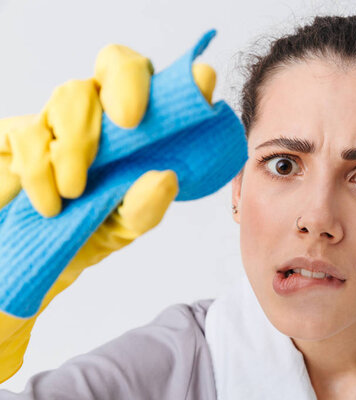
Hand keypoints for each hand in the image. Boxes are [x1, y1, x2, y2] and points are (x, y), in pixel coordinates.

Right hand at [0, 44, 216, 382]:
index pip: (163, 90)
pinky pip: (29, 132)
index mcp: (139, 134)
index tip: (201, 79)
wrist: (29, 259)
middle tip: (130, 119)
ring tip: (75, 191)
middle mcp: (102, 117)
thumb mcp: (121, 228)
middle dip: (127, 83)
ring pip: (72, 94)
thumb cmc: (85, 233)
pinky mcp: (18, 134)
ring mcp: (60, 120)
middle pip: (117, 64)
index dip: (184, 80)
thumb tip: (166, 178)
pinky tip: (50, 204)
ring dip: (77, 142)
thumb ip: (144, 208)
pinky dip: (39, 170)